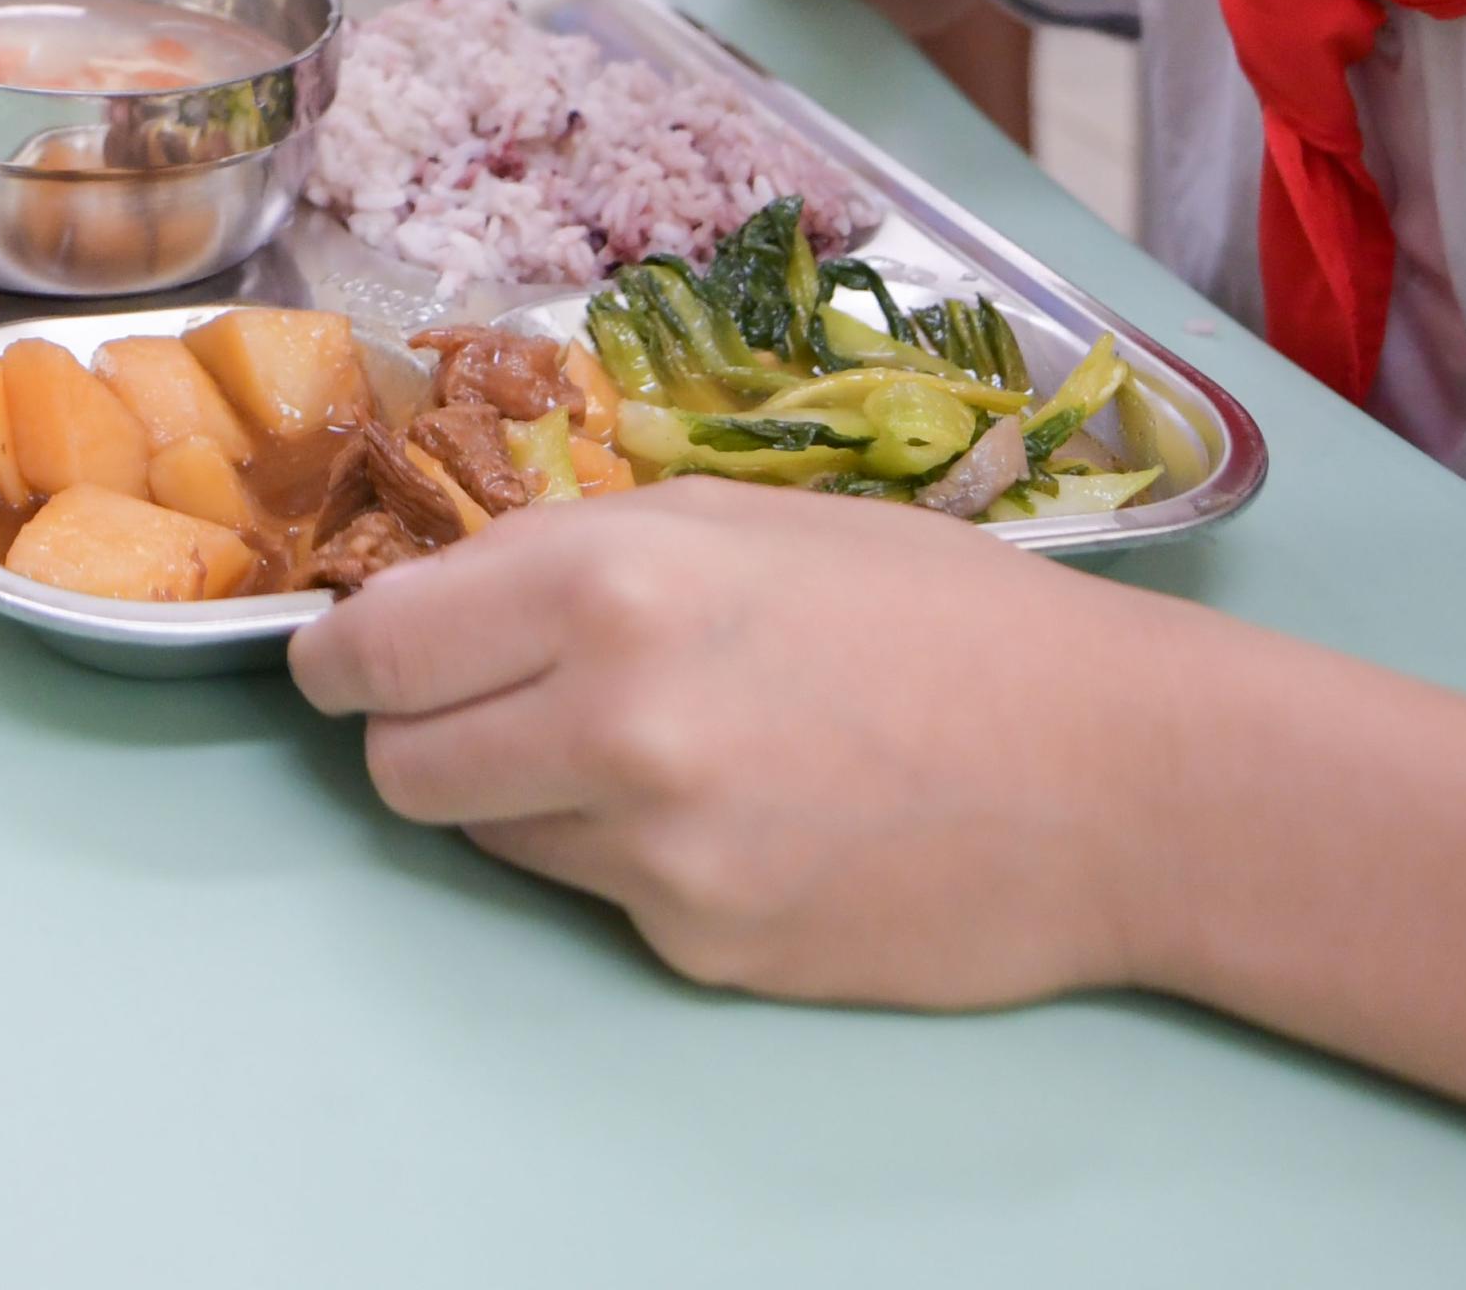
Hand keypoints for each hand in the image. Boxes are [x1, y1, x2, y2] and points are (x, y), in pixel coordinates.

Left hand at [289, 477, 1194, 1014]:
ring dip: (527, 798)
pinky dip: (634, 862)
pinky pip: (600, 899)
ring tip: (658, 749)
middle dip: (423, 733)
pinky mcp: (701, 947)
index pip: (369, 653)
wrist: (1119, 776)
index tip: (352, 661)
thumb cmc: (949, 615)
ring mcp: (654, 853)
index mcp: (606, 584)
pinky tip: (746, 815)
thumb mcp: (751, 518)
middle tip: (497, 706)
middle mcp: (609, 722)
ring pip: (488, 839)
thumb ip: (584, 554)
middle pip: (399, 766)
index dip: (346, 659)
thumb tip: (450, 598)